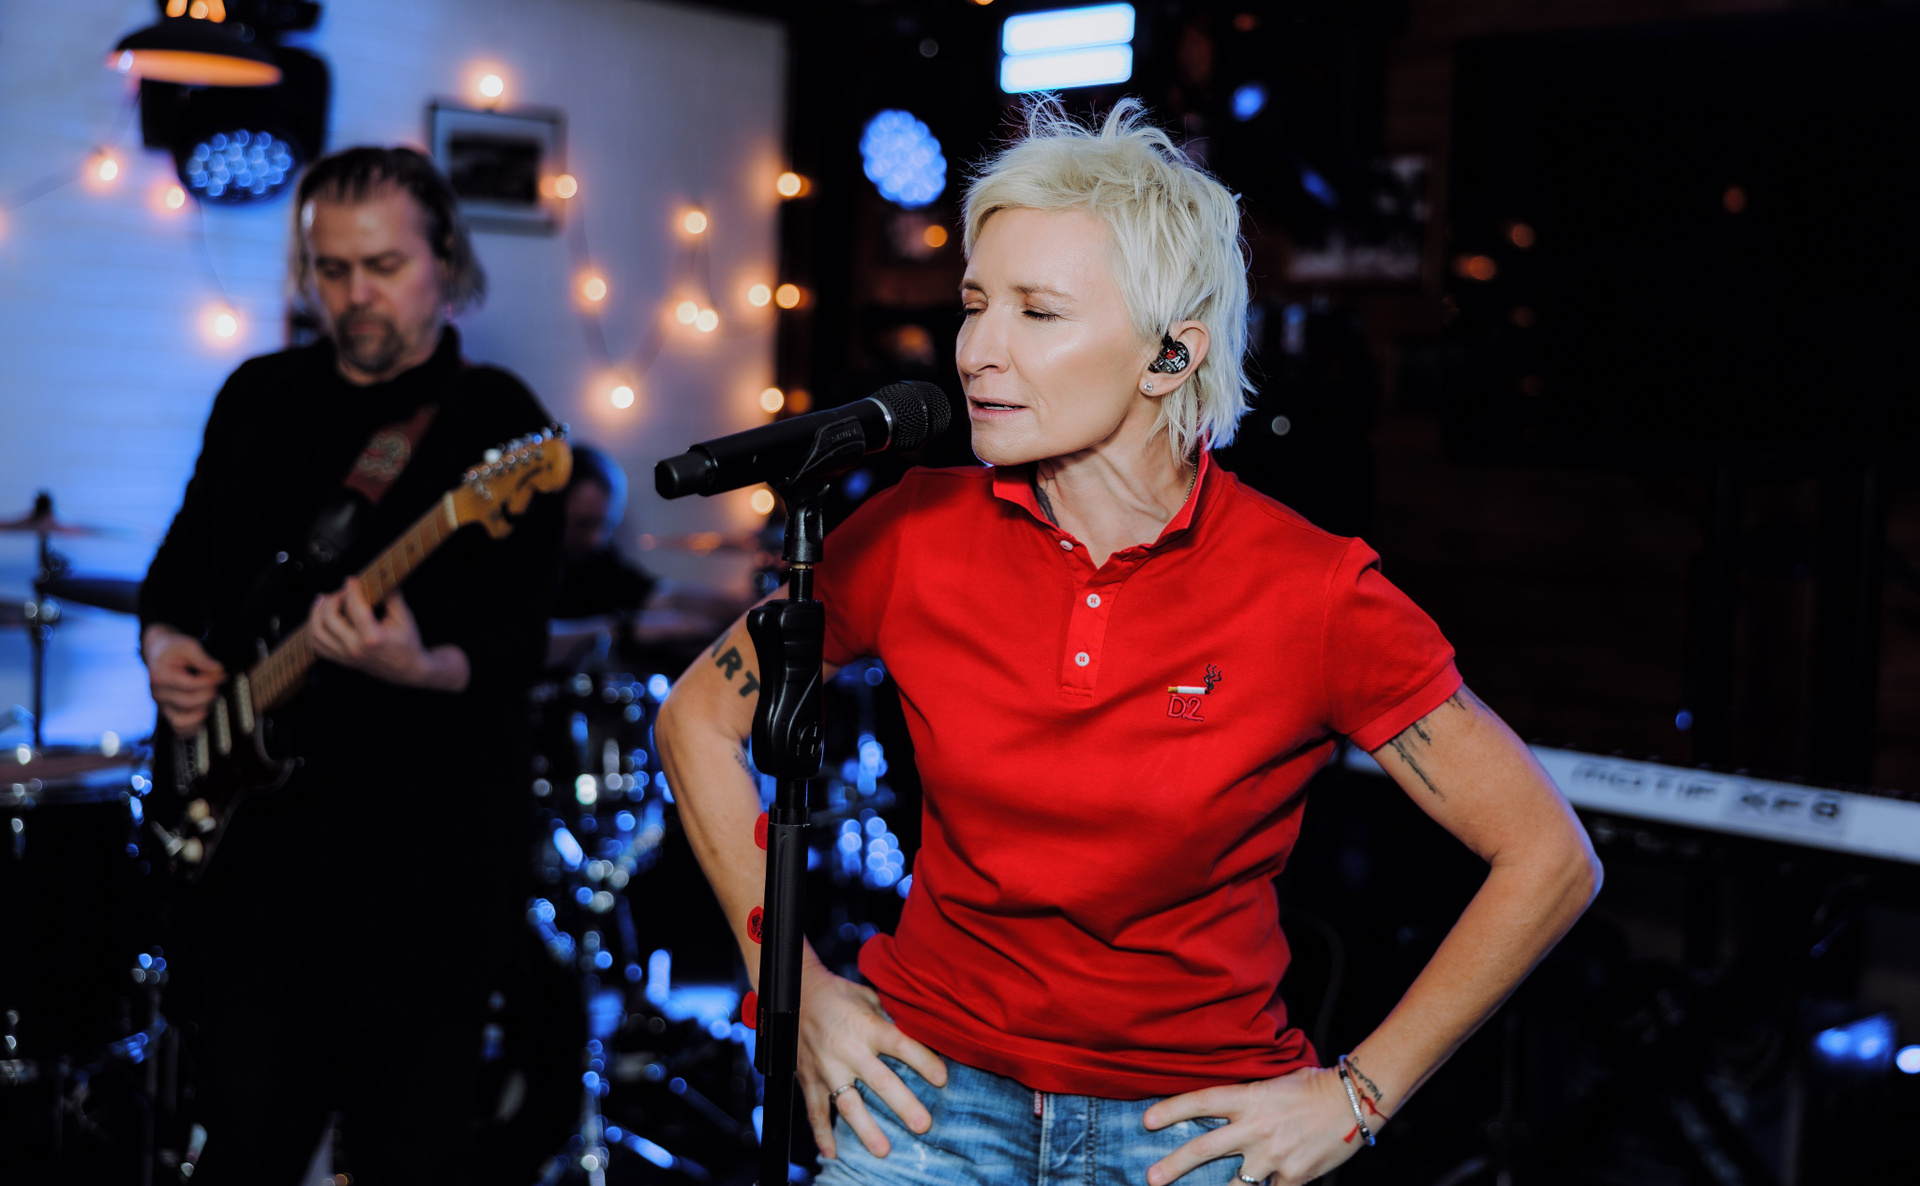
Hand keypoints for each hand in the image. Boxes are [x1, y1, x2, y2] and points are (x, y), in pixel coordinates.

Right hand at [142, 624, 225, 731]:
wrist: (158, 652)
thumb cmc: (172, 649)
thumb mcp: (187, 645)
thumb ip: (202, 658)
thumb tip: (217, 670)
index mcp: (160, 675)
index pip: (190, 685)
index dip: (209, 680)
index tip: (220, 673)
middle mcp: (158, 693)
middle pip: (187, 702)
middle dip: (208, 693)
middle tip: (216, 683)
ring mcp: (161, 704)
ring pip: (181, 720)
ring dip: (201, 711)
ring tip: (209, 698)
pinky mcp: (167, 711)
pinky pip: (178, 728)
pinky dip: (192, 726)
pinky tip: (203, 714)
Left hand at [307, 578, 467, 690]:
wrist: (408, 670)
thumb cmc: (408, 644)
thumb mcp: (404, 618)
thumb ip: (392, 596)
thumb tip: (381, 577)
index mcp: (372, 638)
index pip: (354, 608)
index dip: (351, 590)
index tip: (351, 579)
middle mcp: (355, 648)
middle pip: (329, 619)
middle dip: (332, 599)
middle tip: (341, 591)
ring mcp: (346, 656)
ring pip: (317, 632)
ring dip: (316, 613)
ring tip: (323, 600)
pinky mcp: (341, 660)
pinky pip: (317, 645)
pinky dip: (314, 629)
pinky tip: (319, 618)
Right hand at [797, 962, 947, 1160]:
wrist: (796, 995)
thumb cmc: (839, 995)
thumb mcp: (868, 998)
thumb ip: (889, 1019)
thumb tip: (918, 1032)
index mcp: (866, 1026)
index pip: (900, 1044)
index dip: (923, 1061)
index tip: (942, 1079)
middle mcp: (847, 1049)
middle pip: (880, 1081)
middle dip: (903, 1104)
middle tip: (923, 1125)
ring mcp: (826, 1068)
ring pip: (848, 1103)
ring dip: (866, 1128)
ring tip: (882, 1149)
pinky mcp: (809, 1079)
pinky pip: (815, 1111)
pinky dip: (822, 1134)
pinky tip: (831, 1153)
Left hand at [1143, 1066, 1372, 1185]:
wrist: (1353, 1101)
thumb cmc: (1312, 1087)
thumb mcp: (1272, 1083)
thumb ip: (1245, 1100)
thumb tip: (1219, 1112)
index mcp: (1249, 1098)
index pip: (1201, 1102)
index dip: (1171, 1110)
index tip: (1146, 1121)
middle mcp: (1255, 1128)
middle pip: (1204, 1148)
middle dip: (1173, 1165)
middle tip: (1150, 1178)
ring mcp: (1273, 1155)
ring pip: (1233, 1184)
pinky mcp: (1293, 1176)